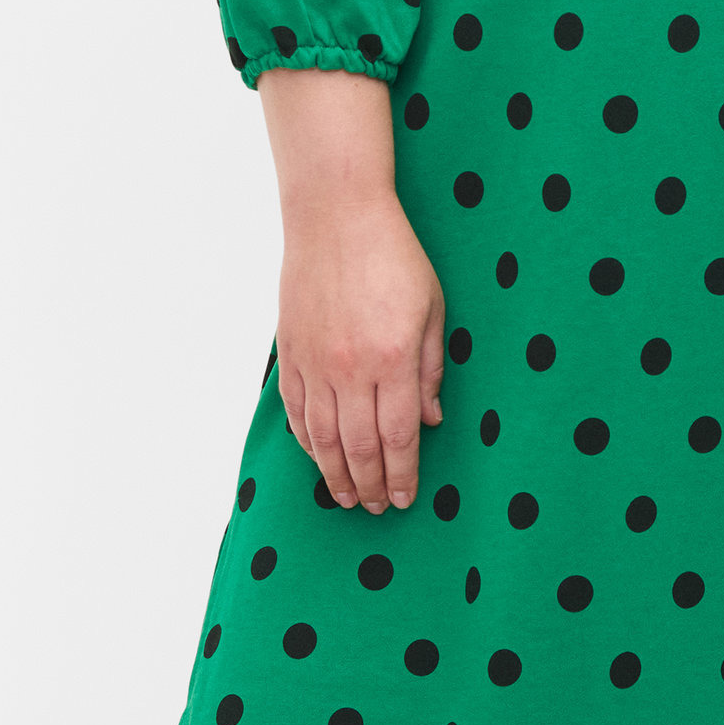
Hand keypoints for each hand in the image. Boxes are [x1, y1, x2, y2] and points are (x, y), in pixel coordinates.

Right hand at [274, 195, 444, 514]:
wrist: (336, 216)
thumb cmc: (394, 255)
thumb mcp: (433, 307)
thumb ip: (431, 368)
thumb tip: (431, 420)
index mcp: (394, 357)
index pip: (399, 435)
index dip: (403, 473)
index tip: (405, 497)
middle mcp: (351, 367)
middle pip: (359, 446)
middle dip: (371, 484)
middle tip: (377, 508)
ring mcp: (315, 362)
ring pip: (322, 437)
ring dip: (335, 474)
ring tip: (347, 497)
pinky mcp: (290, 352)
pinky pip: (296, 411)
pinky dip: (306, 441)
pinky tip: (317, 458)